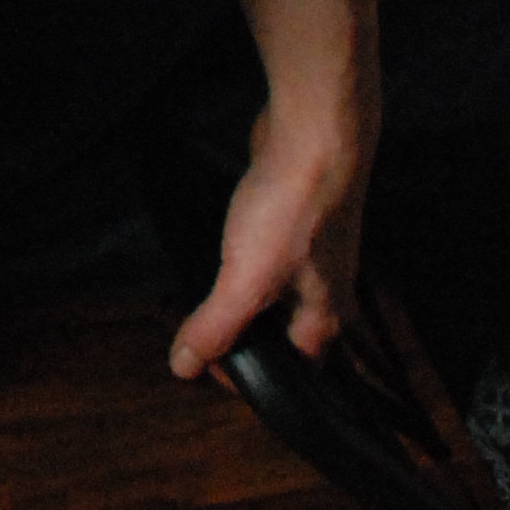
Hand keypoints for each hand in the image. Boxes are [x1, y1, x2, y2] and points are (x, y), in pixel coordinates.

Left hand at [167, 82, 373, 377]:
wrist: (315, 133)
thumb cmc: (293, 210)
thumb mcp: (246, 280)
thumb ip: (216, 327)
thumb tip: (184, 367)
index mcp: (324, 321)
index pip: (289, 376)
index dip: (244, 375)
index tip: (200, 360)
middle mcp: (325, 294)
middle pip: (278, 334)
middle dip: (237, 333)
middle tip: (192, 325)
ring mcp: (313, 255)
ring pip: (272, 294)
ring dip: (237, 296)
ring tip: (198, 291)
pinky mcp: (297, 222)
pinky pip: (266, 257)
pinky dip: (241, 260)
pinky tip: (219, 248)